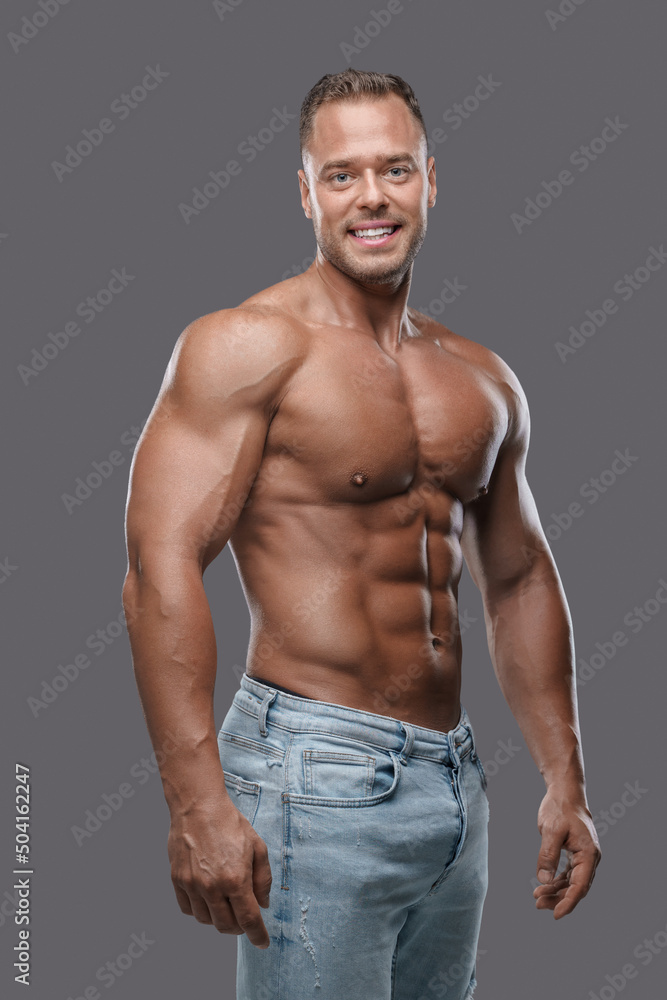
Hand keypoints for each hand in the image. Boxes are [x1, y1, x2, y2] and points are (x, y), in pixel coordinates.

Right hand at [168, 796, 271, 947]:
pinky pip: (188, 909)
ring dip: (219, 919)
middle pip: (227, 926)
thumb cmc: (230, 823)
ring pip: (206, 921)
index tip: (262, 942)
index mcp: (236, 879)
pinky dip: (200, 910)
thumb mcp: (257, 846)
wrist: (199, 806)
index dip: (258, 935)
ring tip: (226, 905)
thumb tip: (263, 903)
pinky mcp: (178, 881)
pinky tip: (208, 899)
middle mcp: (213, 887)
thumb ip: (263, 878)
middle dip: (239, 928)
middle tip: (245, 918)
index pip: (249, 920)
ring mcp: (193, 885)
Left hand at [532, 787, 600, 918]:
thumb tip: (544, 881)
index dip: (568, 902)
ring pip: (571, 882)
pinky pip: (568, 874)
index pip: (580, 886)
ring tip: (536, 897)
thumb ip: (548, 856)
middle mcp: (590, 858)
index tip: (555, 915)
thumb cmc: (560, 808)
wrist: (565, 792)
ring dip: (556, 891)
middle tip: (538, 904)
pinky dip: (556, 881)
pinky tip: (543, 886)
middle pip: (576, 887)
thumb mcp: (551, 831)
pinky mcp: (576, 854)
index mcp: (589, 854)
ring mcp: (584, 857)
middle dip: (558, 899)